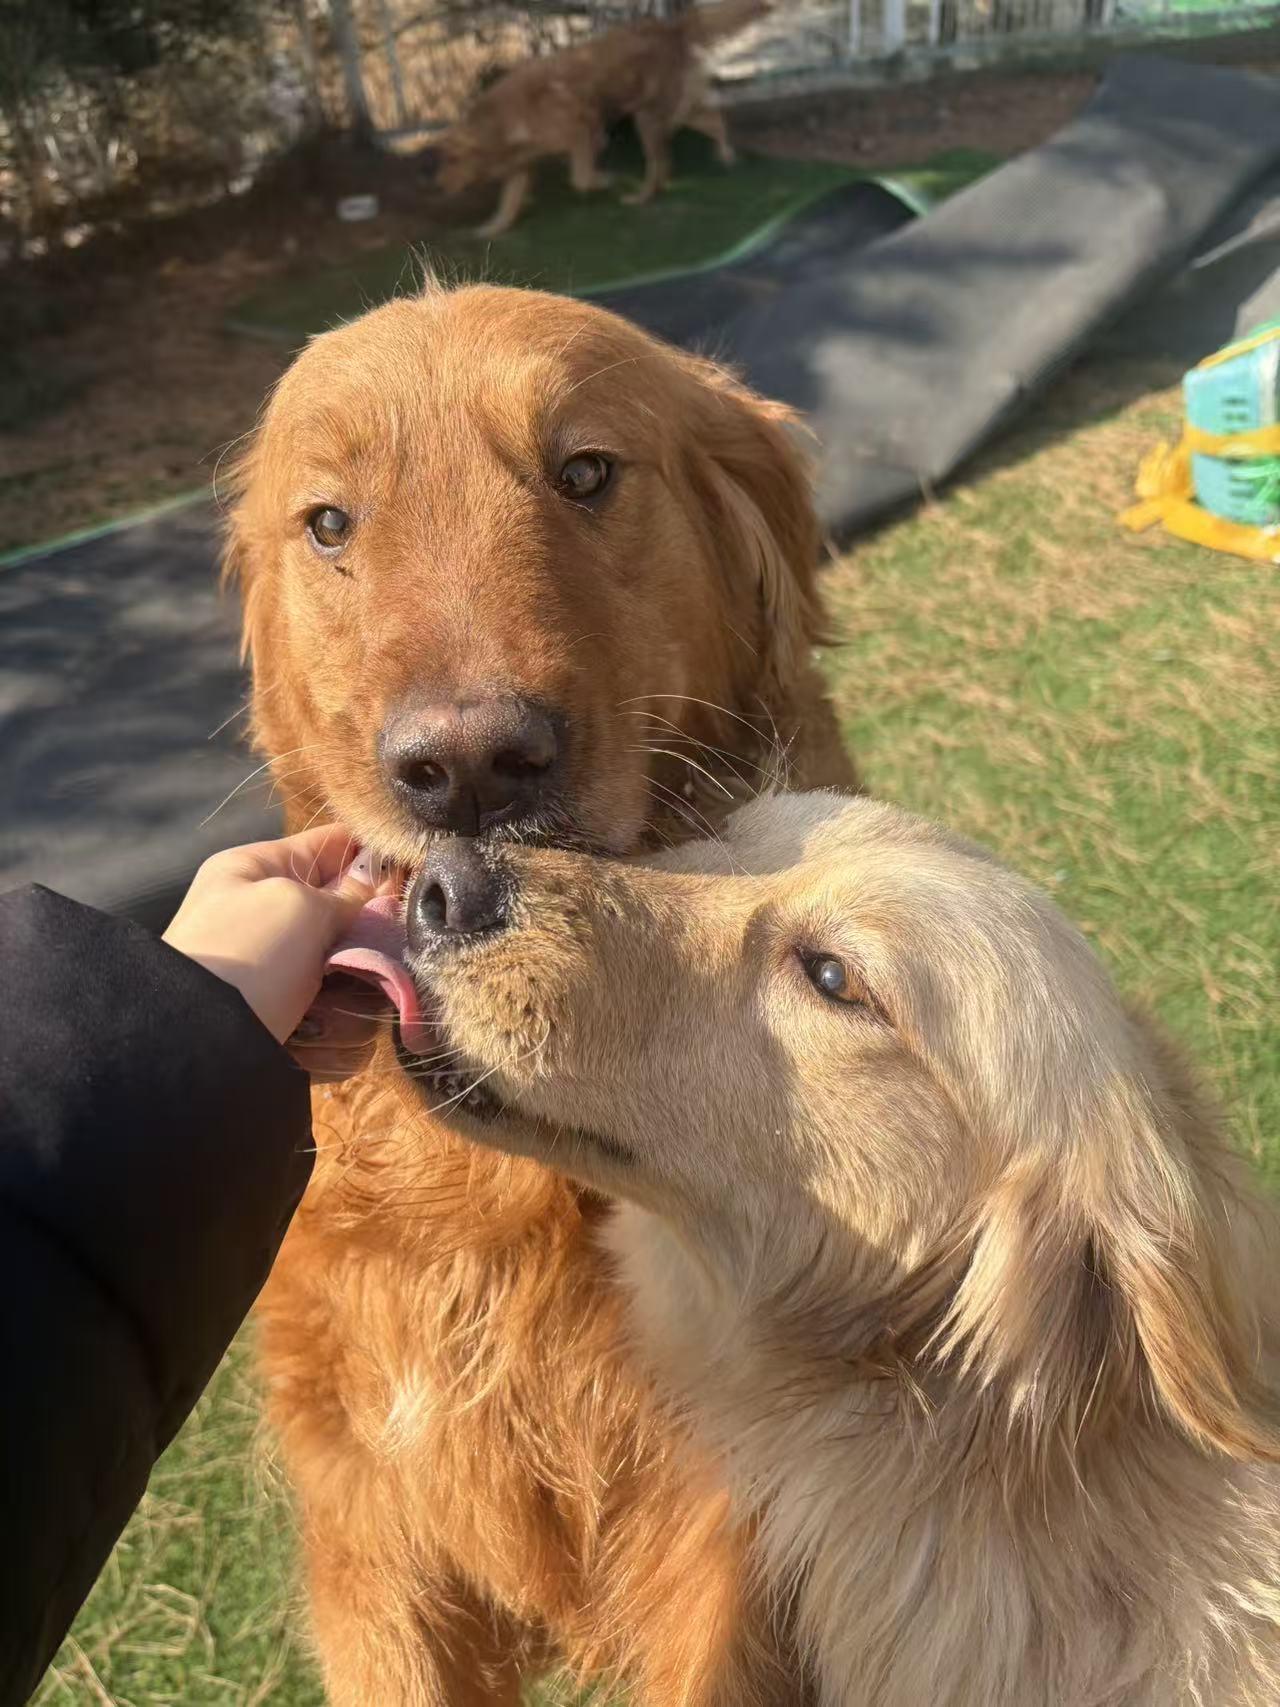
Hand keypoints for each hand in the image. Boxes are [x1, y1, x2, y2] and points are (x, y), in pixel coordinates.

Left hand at [164, 827, 391, 1077]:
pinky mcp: (295, 1030)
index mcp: (261, 873)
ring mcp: (286, 981)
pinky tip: (305, 1043)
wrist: (192, 1048)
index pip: (335, 845)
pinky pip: (344, 1033)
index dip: (376, 859)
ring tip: (316, 1017)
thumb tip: (382, 883)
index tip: (408, 879)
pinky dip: (331, 1043)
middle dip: (366, 953)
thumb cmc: (241, 956)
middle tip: (356, 965)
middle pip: (358, 927)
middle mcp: (275, 925)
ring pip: (360, 986)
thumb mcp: (294, 905)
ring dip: (348, 1007)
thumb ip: (345, 894)